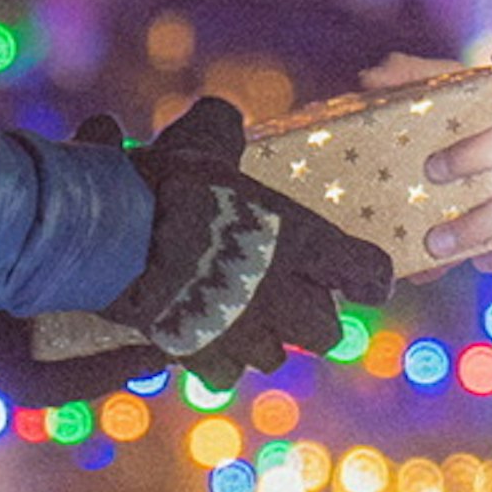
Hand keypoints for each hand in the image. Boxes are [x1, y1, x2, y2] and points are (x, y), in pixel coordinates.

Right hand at [110, 102, 392, 380]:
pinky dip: (217, 360)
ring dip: (264, 340)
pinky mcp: (203, 354)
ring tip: (244, 319)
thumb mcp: (207, 135)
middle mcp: (285, 296)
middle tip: (295, 301)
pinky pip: (225, 374)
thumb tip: (224, 117)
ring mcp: (245, 332)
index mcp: (304, 242)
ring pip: (275, 358)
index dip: (368, 276)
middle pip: (326, 332)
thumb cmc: (172, 181)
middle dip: (314, 319)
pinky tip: (202, 337)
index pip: (367, 272)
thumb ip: (227, 128)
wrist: (122, 237)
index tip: (364, 279)